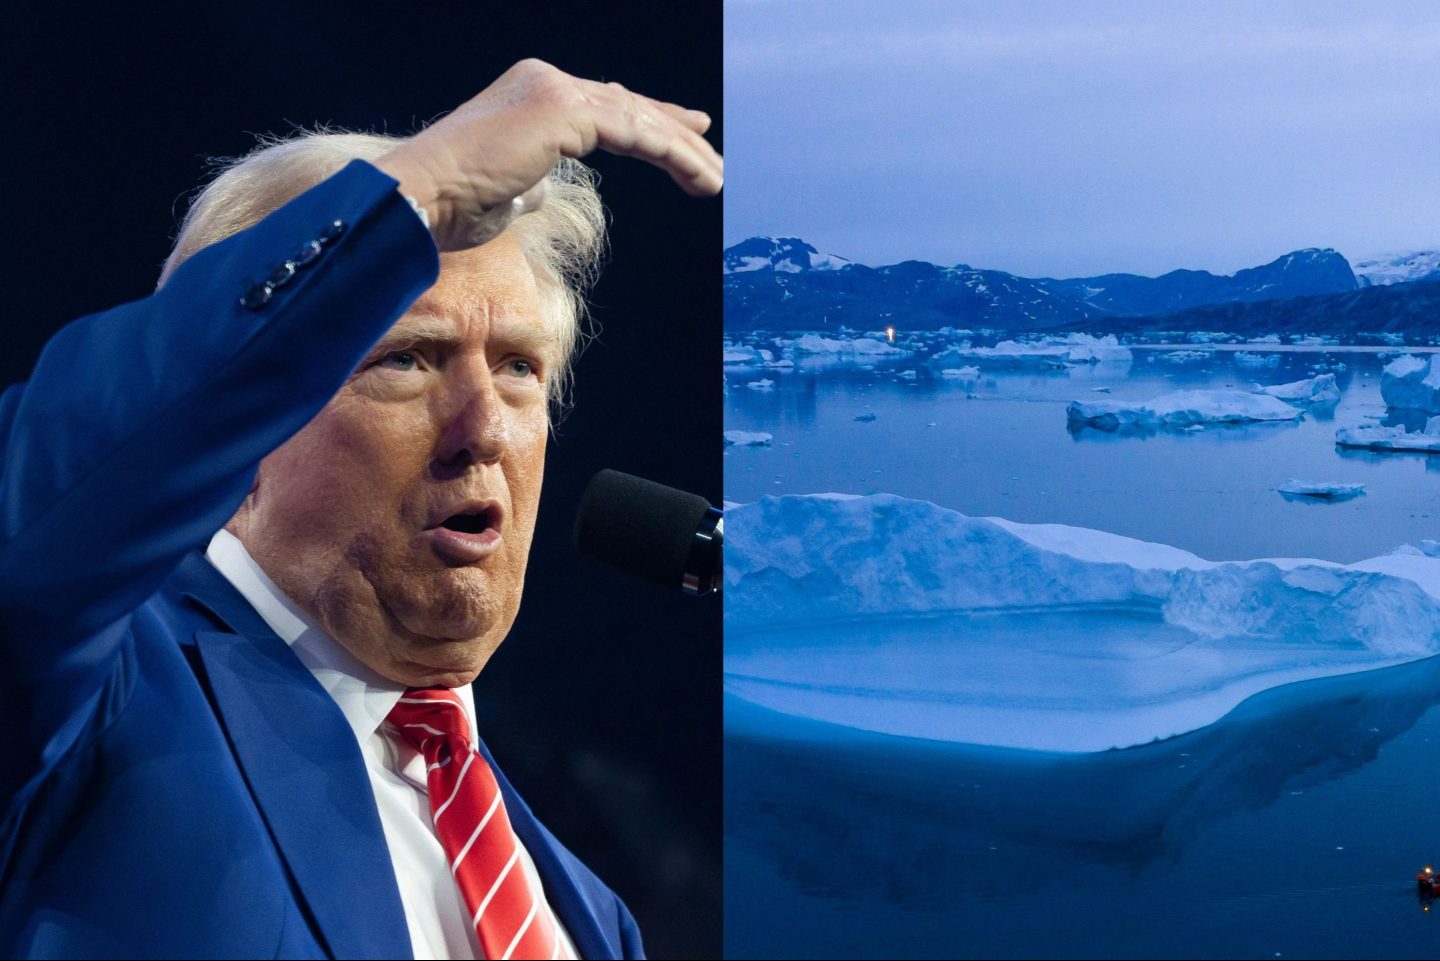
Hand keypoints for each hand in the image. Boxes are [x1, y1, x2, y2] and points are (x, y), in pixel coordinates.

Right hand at [373, 59, 722, 250]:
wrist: (421, 197)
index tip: (681, 134)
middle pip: (627, 104)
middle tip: (710, 150)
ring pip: (638, 118)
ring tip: (715, 179)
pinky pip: (634, 132)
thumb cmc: (451, 205)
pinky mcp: (562, 111)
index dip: (645, 120)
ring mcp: (554, 91)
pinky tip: (698, 175)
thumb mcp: (502, 193)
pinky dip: (672, 154)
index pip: (602, 104)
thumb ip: (528, 184)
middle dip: (674, 130)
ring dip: (683, 151)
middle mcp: (544, 81)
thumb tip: (540, 192)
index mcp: (530, 95)